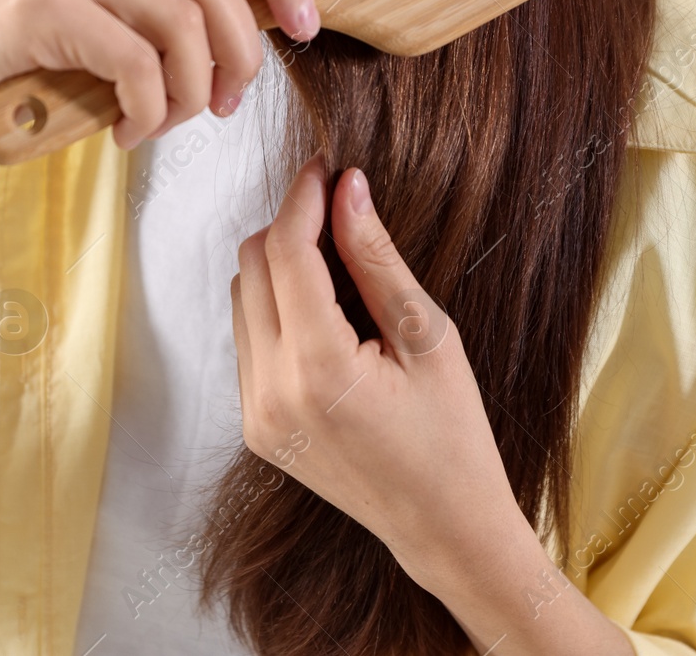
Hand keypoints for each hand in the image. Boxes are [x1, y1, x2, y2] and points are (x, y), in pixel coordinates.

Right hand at [0, 0, 318, 170]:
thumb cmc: (17, 79)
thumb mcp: (101, 31)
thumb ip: (159, 12)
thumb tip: (254, 29)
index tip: (307, 23)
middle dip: (241, 52)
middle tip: (229, 104)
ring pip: (183, 22)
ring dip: (193, 90)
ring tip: (167, 124)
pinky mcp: (39, 6)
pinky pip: (137, 60)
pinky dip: (149, 108)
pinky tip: (129, 133)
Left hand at [231, 156, 633, 654]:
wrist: (443, 527)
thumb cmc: (453, 435)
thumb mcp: (428, 338)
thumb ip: (377, 259)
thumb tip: (348, 188)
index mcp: (319, 367)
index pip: (287, 252)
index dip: (303, 199)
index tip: (325, 167)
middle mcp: (272, 391)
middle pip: (252, 267)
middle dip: (289, 226)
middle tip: (337, 209)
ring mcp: (256, 413)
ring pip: (242, 299)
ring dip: (279, 266)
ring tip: (338, 267)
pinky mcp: (255, 426)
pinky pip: (248, 340)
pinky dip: (276, 309)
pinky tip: (326, 315)